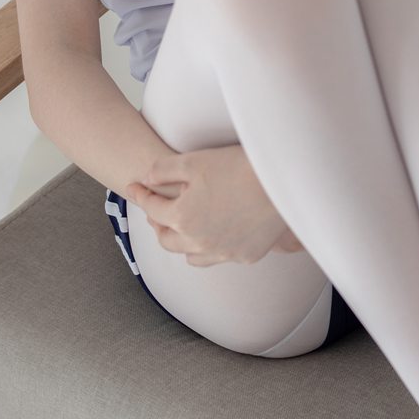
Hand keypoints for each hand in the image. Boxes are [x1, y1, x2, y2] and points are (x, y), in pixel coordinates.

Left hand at [123, 144, 304, 266]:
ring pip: (191, 256)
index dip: (141, 195)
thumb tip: (145, 178)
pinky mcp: (245, 255)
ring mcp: (223, 252)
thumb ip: (162, 170)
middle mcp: (198, 242)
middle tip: (156, 211)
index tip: (135, 188)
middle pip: (166, 240)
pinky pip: (220, 257)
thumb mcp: (193, 161)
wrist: (283, 180)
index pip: (152, 209)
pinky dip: (212, 247)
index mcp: (182, 218)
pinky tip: (216, 233)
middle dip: (157, 224)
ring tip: (184, 228)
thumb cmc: (238, 166)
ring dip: (182, 242)